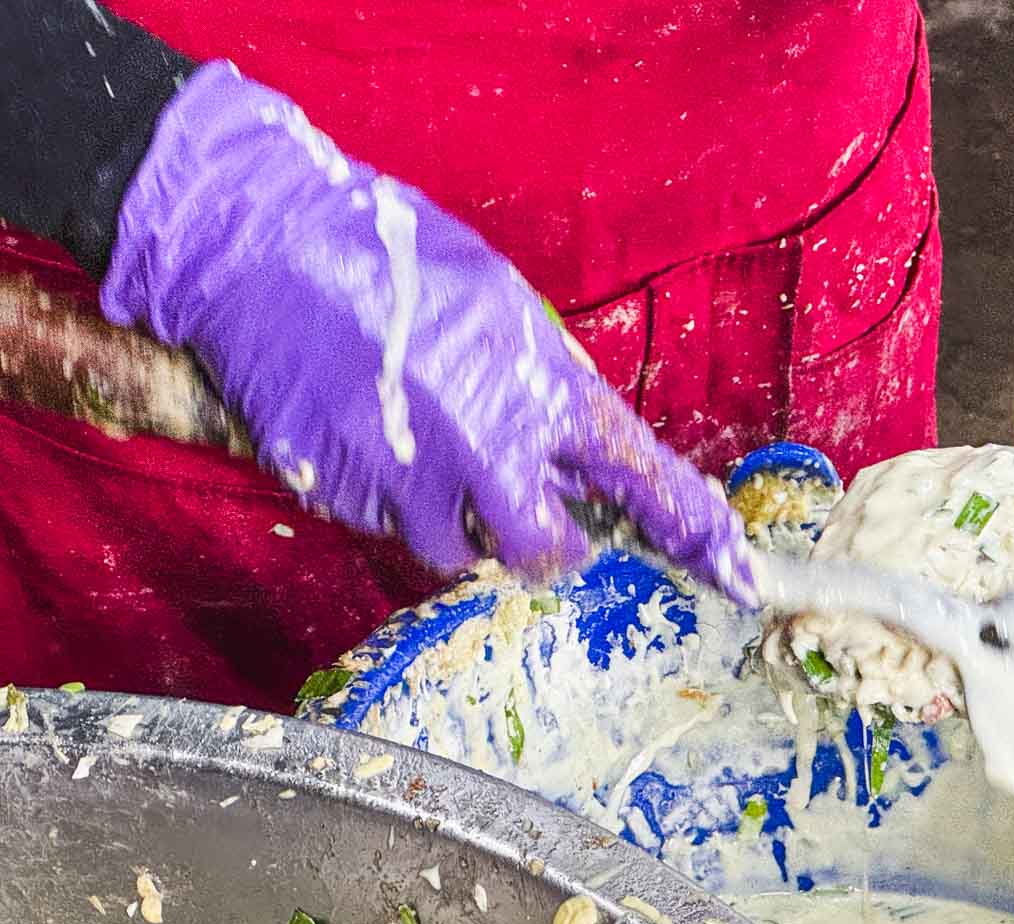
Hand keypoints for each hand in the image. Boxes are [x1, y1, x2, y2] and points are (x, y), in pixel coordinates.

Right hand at [100, 61, 755, 605]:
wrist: (262, 242)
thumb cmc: (390, 256)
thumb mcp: (502, 304)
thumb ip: (546, 385)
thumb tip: (575, 445)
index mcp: (538, 389)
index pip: (640, 476)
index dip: (693, 531)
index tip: (735, 574)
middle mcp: (485, 447)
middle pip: (545, 551)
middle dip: (543, 539)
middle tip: (520, 498)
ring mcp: (409, 478)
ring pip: (458, 549)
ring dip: (457, 517)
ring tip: (422, 441)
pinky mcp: (342, 493)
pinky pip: (386, 523)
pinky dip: (390, 495)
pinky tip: (369, 428)